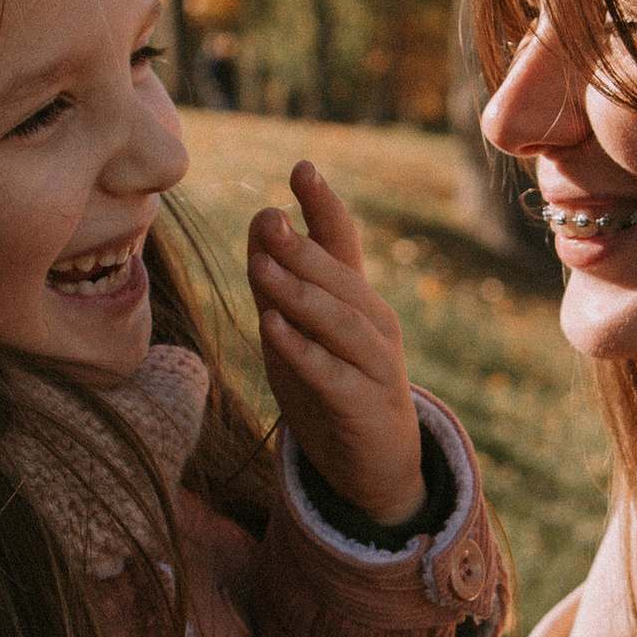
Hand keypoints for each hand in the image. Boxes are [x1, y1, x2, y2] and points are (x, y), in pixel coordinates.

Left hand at [248, 161, 425, 524]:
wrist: (374, 467)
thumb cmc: (332, 391)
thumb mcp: (299, 333)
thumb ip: (279, 284)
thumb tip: (262, 217)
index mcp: (356, 301)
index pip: (343, 244)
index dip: (324, 206)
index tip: (301, 169)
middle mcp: (373, 324)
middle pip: (338, 279)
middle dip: (303, 249)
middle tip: (269, 218)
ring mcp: (374, 365)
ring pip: (339, 323)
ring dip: (300, 295)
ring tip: (262, 270)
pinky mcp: (364, 404)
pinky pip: (332, 374)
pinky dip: (304, 352)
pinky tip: (274, 330)